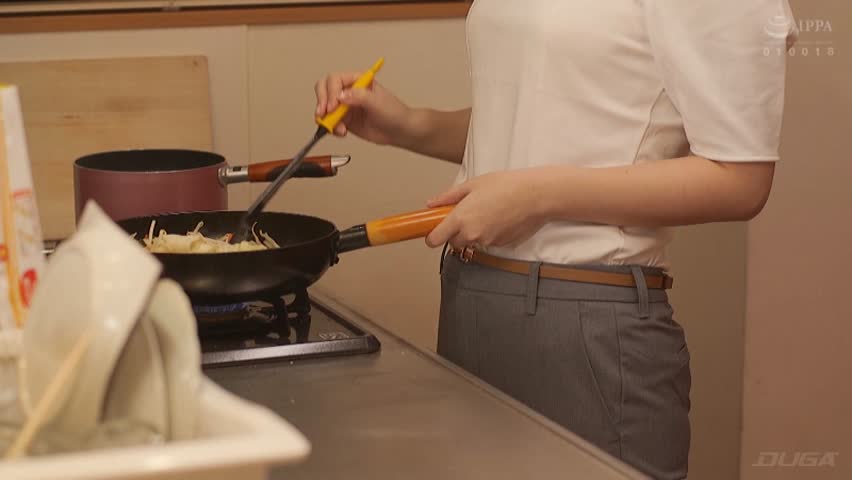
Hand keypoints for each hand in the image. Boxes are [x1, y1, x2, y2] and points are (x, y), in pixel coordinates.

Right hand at [314, 72, 414, 145]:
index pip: (335, 80)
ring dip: (326, 118)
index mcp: (357, 80)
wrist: (399, 131)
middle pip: (324, 89)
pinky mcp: (344, 120)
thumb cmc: (394, 112)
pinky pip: (330, 123)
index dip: (331, 92)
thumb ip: (359, 96)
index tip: (333, 106)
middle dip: (321, 101)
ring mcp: (345, 106)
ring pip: (324, 108)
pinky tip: (342, 132)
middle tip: (324, 114)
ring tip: (337, 128)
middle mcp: (349, 91)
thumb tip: (341, 96)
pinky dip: (331, 128)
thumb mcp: (377, 102)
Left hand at [425, 169, 549, 248]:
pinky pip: (488, 242)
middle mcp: (471, 234)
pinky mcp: (501, 245)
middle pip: (453, 243)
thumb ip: (448, 197)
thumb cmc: (506, 186)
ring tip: (488, 212)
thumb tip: (431, 204)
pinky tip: (500, 218)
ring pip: (472, 242)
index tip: (434, 230)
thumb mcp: (472, 185)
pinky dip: (490, 234)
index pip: (434, 240)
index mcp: (460, 219)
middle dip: (456, 232)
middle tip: (466, 215)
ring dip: (474, 232)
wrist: (536, 195)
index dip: (432, 236)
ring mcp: (487, 242)